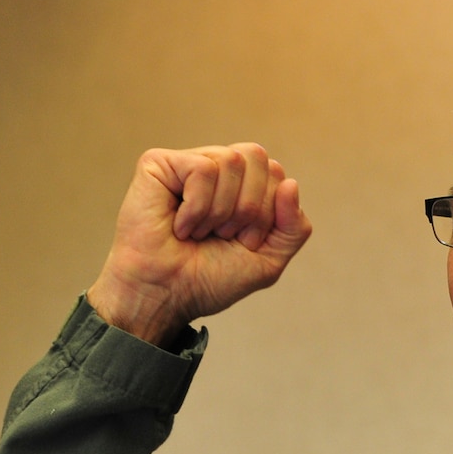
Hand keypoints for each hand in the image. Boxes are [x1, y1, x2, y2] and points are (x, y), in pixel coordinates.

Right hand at [87, 143, 312, 345]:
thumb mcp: (268, 260)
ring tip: (198, 232)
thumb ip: (294, 227)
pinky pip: (202, 168)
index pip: (276, 173)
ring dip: (220, 211)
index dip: (267, 213)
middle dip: (248, 207)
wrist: (166, 296)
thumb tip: (290, 183)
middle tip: (221, 235)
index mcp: (242, 185)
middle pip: (256, 157)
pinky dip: (196, 207)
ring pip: (230, 161)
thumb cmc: (208, 279)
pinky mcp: (158, 163)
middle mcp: (216, 169)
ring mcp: (186, 163)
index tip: (242, 242)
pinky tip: (179, 225)